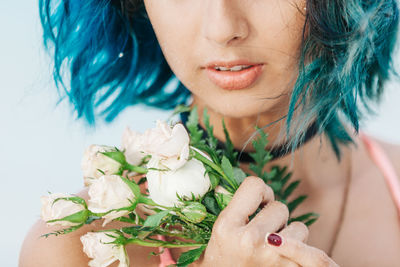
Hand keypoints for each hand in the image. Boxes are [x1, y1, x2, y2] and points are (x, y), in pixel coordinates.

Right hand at [199, 176, 338, 266]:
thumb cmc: (220, 263)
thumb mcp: (215, 233)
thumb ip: (230, 207)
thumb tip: (239, 181)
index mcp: (227, 226)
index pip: (255, 185)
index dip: (260, 192)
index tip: (257, 203)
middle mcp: (250, 240)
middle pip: (280, 206)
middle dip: (274, 217)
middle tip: (263, 231)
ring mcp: (272, 257)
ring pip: (298, 227)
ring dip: (289, 235)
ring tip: (274, 247)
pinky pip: (312, 252)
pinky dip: (304, 252)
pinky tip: (293, 255)